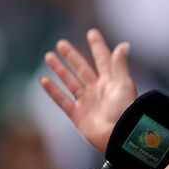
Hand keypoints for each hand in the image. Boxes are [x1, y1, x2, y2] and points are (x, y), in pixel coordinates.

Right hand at [41, 28, 136, 151]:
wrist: (119, 135)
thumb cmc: (125, 110)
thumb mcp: (124, 84)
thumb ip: (120, 65)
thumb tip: (123, 44)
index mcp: (111, 81)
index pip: (102, 59)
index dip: (97, 46)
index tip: (91, 32)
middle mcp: (98, 90)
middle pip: (82, 69)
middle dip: (72, 56)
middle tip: (61, 43)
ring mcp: (87, 103)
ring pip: (70, 82)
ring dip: (60, 69)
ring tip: (48, 56)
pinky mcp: (78, 116)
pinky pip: (63, 101)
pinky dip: (53, 91)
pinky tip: (44, 80)